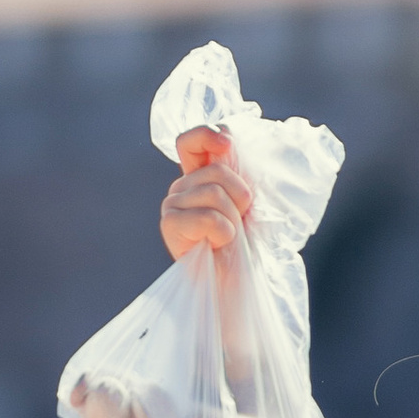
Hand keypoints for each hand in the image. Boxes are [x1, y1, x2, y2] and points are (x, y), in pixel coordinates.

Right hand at [160, 126, 250, 260]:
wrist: (237, 282)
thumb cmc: (246, 244)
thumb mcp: (249, 201)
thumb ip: (237, 169)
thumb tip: (228, 136)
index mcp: (201, 176)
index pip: (191, 142)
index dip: (206, 135)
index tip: (226, 144)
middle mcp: (183, 187)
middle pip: (216, 170)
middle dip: (240, 197)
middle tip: (239, 222)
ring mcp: (173, 204)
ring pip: (213, 192)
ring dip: (232, 219)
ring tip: (228, 236)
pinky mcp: (170, 224)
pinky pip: (207, 217)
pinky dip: (223, 233)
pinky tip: (218, 244)